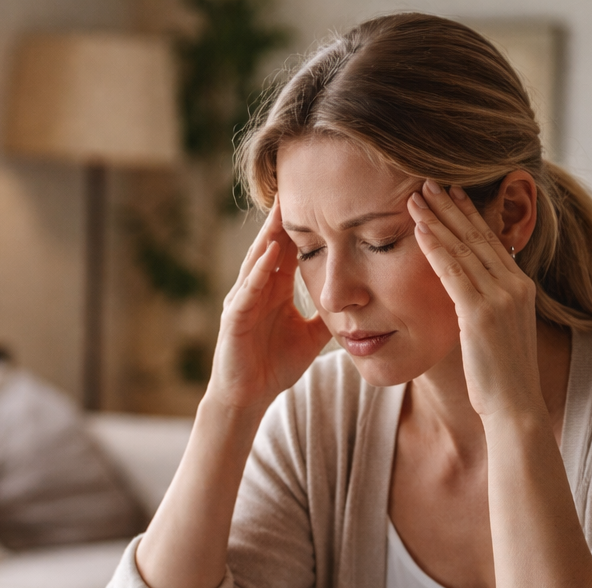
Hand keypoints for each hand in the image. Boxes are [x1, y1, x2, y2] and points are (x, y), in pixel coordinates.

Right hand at [208, 198, 332, 414]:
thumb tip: (357, 303)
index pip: (289, 250)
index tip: (319, 198)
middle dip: (283, 218)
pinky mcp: (234, 319)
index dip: (303, 225)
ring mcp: (243, 301)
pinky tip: (270, 253)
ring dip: (269, 235)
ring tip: (282, 207)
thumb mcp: (311, 337)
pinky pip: (248, 290)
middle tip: (298, 185)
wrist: (249, 398)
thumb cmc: (274, 366)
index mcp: (274, 290)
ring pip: (258, 261)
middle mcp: (257, 289)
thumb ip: (328, 316)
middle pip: (272, 246)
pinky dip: (259, 271)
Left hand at [407, 182, 542, 421]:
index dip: (470, 216)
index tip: (452, 194)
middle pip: (478, 236)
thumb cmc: (501, 381)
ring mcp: (501, 298)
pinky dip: (436, 247)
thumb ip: (487, 310)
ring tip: (416, 196)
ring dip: (438, 219)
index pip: (491, 242)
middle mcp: (515, 286)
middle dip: (452, 207)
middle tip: (430, 182)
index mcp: (521, 288)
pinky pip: (454, 272)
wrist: (515, 409)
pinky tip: (420, 230)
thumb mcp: (500, 336)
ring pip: (464, 248)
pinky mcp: (481, 313)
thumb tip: (470, 301)